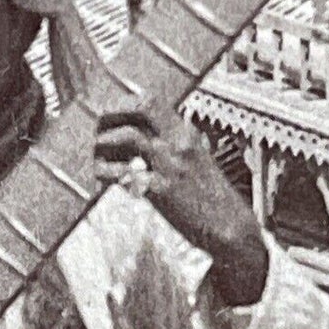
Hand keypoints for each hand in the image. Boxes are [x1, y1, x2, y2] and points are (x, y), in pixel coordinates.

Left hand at [94, 102, 268, 307]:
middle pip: (140, 108)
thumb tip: (140, 139)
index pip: (151, 102)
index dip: (123, 105)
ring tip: (98, 159)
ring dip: (104, 145)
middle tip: (98, 131)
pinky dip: (108, 174)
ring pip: (128, 136)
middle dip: (111, 115)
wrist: (230, 227)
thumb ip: (170, 146)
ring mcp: (171, 166)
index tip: (109, 117)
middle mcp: (178, 144)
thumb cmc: (210, 198)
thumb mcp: (194, 161)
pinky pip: (126, 174)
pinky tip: (104, 180)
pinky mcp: (163, 191)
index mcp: (185, 135)